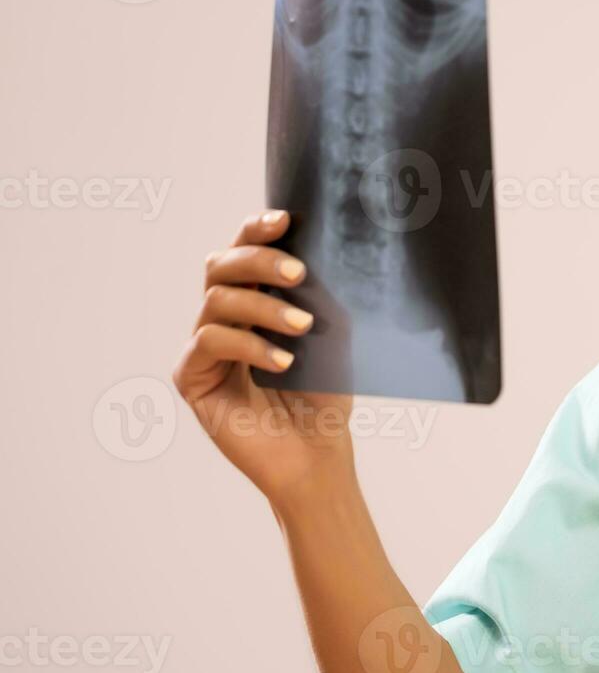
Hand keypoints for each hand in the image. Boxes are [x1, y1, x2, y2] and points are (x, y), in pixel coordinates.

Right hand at [172, 210, 356, 508]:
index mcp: (254, 300)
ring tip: (302, 327)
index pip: (244, 251)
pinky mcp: (192, 379)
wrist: (318, 453)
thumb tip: (321, 255)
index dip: (256, 230)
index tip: (284, 219)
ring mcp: (204, 348)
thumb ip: (320, 296)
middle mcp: (222, 318)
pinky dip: (248, 345)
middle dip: (258, 260)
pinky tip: (283, 361)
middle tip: (298, 272)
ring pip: (216, 301)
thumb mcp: (333, 336)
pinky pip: (209, 342)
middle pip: (220, 266)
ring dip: (263, 308)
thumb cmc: (326, 395)